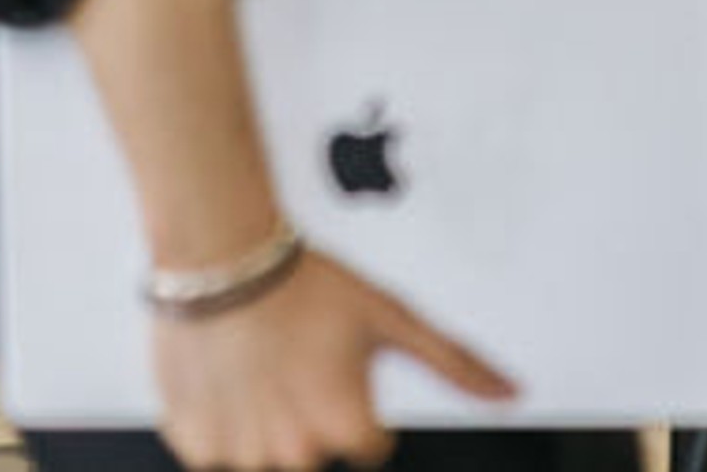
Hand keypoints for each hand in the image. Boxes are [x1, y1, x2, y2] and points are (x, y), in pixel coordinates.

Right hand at [148, 248, 512, 471]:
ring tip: (254, 374)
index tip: (329, 372)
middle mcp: (297, 452)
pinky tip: (224, 382)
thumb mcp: (388, 315)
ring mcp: (242, 453)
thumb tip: (510, 393)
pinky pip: (215, 455)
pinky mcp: (197, 444)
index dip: (352, 407)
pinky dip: (218, 426)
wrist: (216, 255)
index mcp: (348, 429)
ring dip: (261, 428)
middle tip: (290, 368)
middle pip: (313, 457)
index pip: (368, 448)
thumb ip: (455, 362)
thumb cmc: (301, 281)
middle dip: (305, 421)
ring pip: (264, 461)